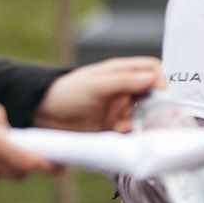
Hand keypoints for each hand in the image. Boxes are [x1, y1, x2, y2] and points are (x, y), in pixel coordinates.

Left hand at [35, 57, 162, 131]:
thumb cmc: (66, 93)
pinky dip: (133, 133)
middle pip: (153, 94)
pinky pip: (133, 130)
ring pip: (145, 114)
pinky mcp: (115, 126)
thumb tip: (153, 78)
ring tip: (132, 126)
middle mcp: (125, 89)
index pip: (152, 69)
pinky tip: (123, 133)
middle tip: (158, 117)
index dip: (160, 79)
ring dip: (144, 121)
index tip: (161, 94)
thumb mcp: (96, 84)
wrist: (42, 115)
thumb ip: (124, 81)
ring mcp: (120, 108)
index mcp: (121, 72)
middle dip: (157, 105)